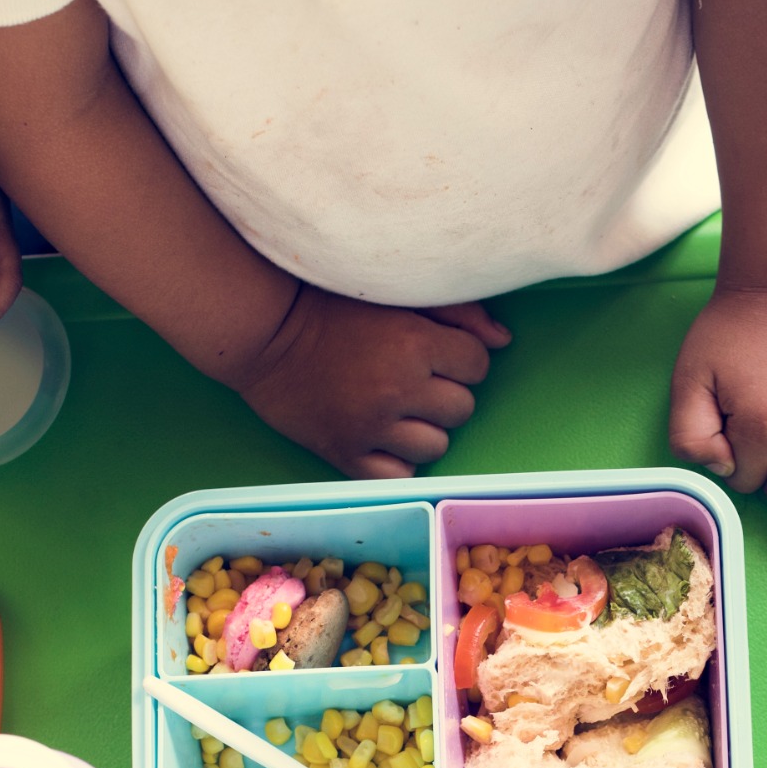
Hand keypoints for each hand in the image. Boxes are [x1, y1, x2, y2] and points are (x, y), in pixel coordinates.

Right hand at [234, 286, 510, 479]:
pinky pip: (398, 475)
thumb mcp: (396, 292)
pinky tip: (382, 438)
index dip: (461, 359)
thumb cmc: (330, 304)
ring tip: (397, 410)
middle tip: (414, 381)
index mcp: (415, 343)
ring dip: (424, 429)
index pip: (477, 365)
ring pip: (435, 445)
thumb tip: (503, 340)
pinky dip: (397, 461)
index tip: (435, 353)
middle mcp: (398, 388)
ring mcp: (371, 426)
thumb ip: (456, 310)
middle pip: (462, 408)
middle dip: (445, 394)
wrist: (263, 332)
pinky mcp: (345, 453)